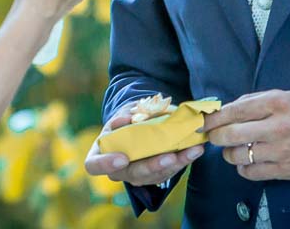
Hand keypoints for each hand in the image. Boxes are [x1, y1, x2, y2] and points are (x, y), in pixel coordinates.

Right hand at [84, 107, 204, 186]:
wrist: (136, 125)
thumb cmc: (125, 120)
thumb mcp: (122, 113)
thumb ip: (125, 115)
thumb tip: (128, 119)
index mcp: (100, 153)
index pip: (94, 165)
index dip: (106, 164)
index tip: (122, 158)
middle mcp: (117, 170)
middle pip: (132, 174)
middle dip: (152, 166)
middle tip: (169, 157)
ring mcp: (137, 175)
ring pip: (155, 176)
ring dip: (176, 163)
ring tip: (192, 150)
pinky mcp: (155, 175)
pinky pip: (169, 172)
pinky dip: (183, 160)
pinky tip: (195, 149)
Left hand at [202, 90, 289, 180]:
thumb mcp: (283, 96)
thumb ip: (254, 100)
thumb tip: (226, 108)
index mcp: (276, 103)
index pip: (235, 110)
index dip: (214, 118)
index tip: (204, 121)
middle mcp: (277, 126)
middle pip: (231, 134)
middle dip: (215, 136)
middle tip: (213, 136)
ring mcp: (280, 150)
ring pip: (238, 155)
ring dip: (228, 153)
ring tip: (232, 149)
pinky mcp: (283, 170)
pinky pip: (250, 172)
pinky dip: (242, 167)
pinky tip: (246, 161)